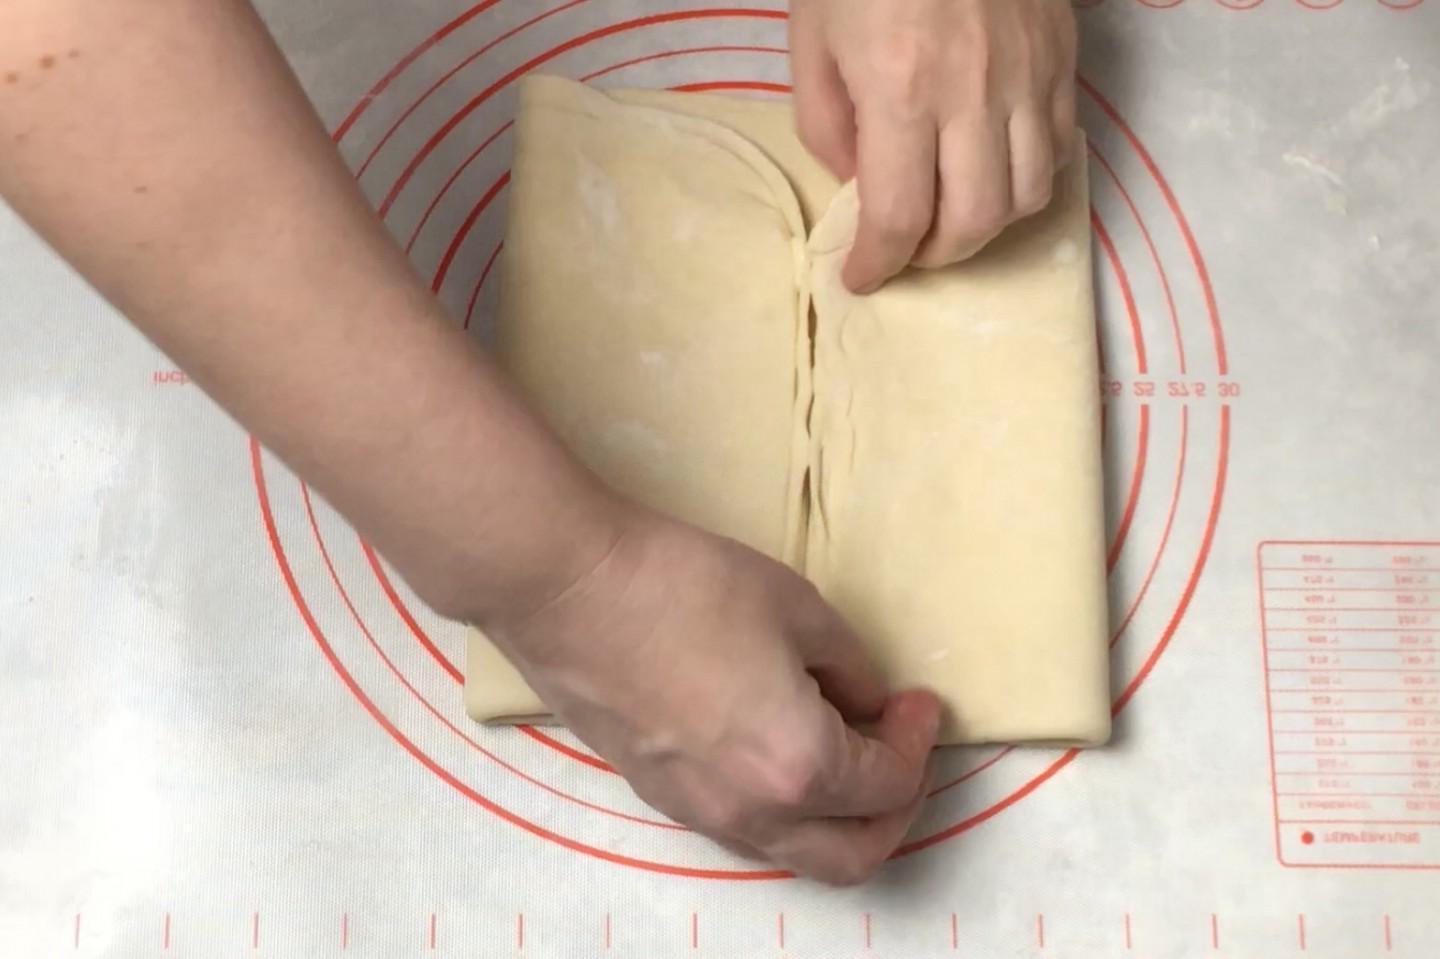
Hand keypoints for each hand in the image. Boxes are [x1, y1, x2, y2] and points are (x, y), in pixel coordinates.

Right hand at [485, 508, 941, 884]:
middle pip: (853, 856)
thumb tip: (863, 701)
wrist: (569, 590)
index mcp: (799, 766)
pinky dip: (784, 806)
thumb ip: (850, 667)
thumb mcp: (798, 607)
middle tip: (899, 750)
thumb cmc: (686, 586)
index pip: (888, 786)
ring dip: (837, 816)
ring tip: (842, 746)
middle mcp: (753, 812)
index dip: (917, 741)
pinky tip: (777, 744)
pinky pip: (745, 828)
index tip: (918, 701)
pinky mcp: (660, 795)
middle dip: (895, 811)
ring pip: (795, 852)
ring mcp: (699, 813)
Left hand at [789, 0, 1077, 291]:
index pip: (899, 216)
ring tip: (950, 220)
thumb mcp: (812, 38)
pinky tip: (995, 173)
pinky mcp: (1062, 58)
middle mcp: (974, 94)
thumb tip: (859, 183)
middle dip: (934, 257)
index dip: (878, 264)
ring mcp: (1029, 76)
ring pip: (1029, 195)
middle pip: (973, 222)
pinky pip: (1060, 148)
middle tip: (906, 253)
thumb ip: (826, 123)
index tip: (860, 277)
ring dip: (986, 227)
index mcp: (901, 89)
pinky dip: (1028, 180)